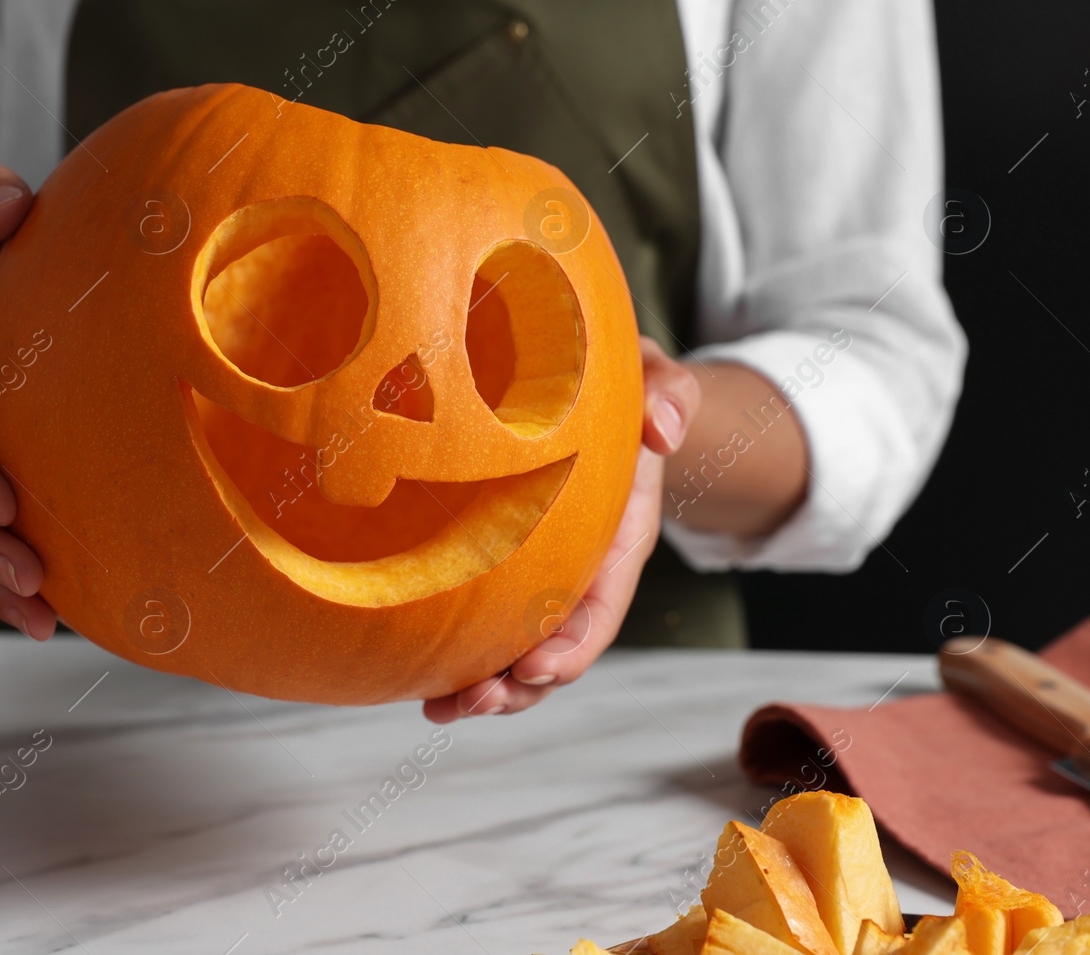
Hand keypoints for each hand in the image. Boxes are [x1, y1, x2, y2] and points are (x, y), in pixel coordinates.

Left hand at [422, 338, 699, 721]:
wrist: (602, 399)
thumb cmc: (629, 391)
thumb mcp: (657, 381)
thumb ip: (668, 396)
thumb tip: (663, 430)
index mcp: (620, 540)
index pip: (602, 606)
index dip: (574, 644)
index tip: (537, 668)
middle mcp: (582, 573)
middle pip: (557, 649)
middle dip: (520, 685)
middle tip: (474, 701)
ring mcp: (544, 580)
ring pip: (518, 654)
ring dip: (486, 689)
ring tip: (442, 708)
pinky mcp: (506, 575)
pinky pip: (486, 629)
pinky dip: (457, 663)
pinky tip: (420, 690)